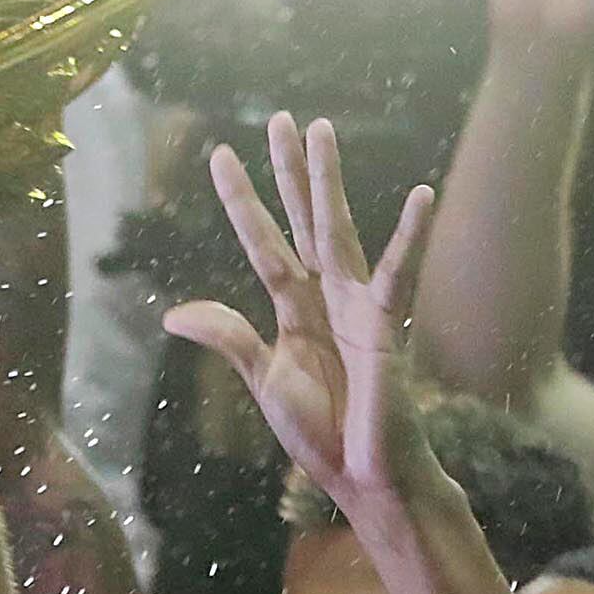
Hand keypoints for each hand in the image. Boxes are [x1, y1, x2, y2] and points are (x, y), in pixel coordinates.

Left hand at [165, 114, 434, 525]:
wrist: (362, 476)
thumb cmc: (321, 433)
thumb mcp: (265, 379)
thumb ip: (229, 339)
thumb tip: (173, 313)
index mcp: (294, 309)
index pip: (263, 243)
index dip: (242, 202)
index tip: (219, 155)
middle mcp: (326, 296)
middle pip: (304, 218)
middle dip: (291, 170)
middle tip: (283, 117)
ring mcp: (357, 304)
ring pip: (339, 228)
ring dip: (329, 180)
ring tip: (322, 128)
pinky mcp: (386, 324)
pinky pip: (397, 273)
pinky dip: (410, 235)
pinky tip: (420, 195)